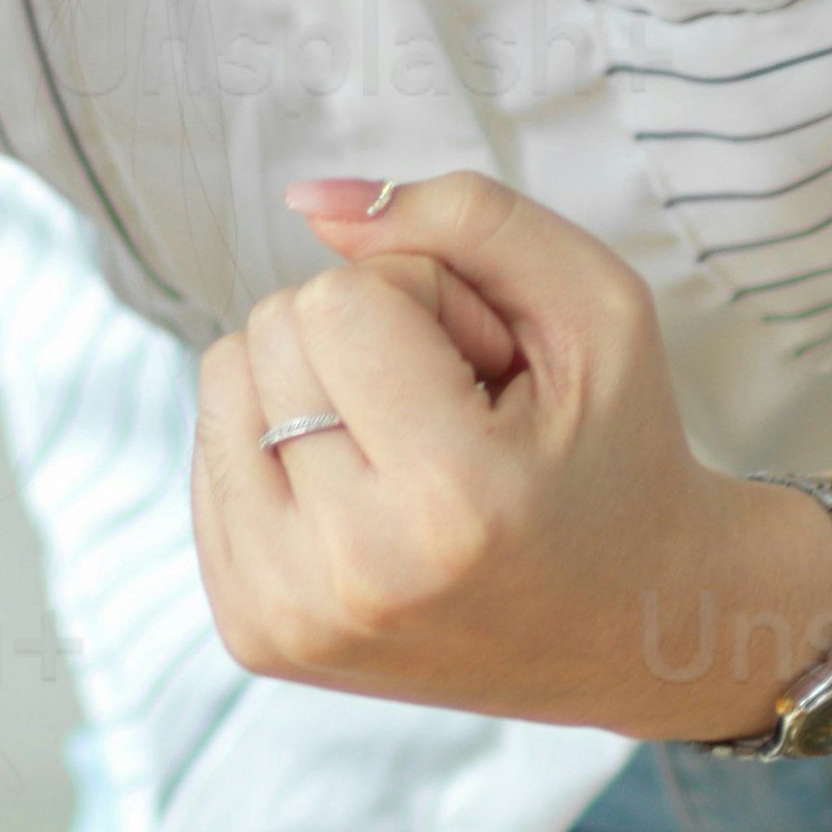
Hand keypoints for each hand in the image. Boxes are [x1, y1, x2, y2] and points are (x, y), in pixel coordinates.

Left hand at [186, 169, 831, 741]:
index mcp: (453, 500)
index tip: (485, 366)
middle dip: (362, 337)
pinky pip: (208, 460)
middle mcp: (355, 572)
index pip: (336, 299)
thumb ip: (466, 217)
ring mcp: (290, 615)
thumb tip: (306, 197)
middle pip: (266, 335)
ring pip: (220, 386)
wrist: (624, 626)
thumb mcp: (596, 308)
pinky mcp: (253, 634)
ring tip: (407, 450)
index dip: (420, 294)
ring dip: (308, 386)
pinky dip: (280, 448)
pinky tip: (364, 494)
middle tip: (454, 412)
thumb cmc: (616, 452)